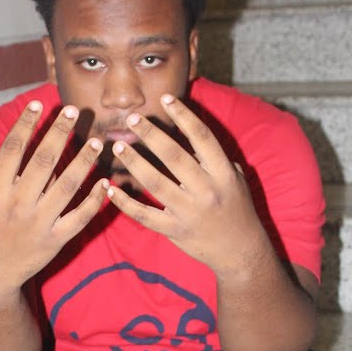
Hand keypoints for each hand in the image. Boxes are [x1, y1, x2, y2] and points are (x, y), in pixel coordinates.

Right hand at [0, 101, 108, 298]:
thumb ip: (6, 177)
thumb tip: (37, 149)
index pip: (11, 150)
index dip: (25, 124)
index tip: (38, 104)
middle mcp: (16, 206)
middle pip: (42, 161)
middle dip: (59, 133)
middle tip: (72, 111)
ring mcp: (38, 225)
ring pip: (67, 186)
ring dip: (83, 161)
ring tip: (96, 141)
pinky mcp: (55, 242)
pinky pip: (80, 217)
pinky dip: (94, 200)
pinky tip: (105, 182)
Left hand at [104, 94, 270, 278]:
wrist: (241, 251)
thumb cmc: (237, 209)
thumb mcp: (235, 179)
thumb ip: (215, 158)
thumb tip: (192, 134)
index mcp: (223, 173)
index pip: (202, 137)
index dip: (183, 115)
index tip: (166, 99)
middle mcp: (207, 190)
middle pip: (173, 156)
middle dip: (150, 135)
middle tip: (132, 119)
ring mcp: (189, 212)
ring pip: (155, 183)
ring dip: (133, 163)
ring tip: (118, 147)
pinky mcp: (175, 231)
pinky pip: (145, 215)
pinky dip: (126, 203)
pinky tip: (111, 189)